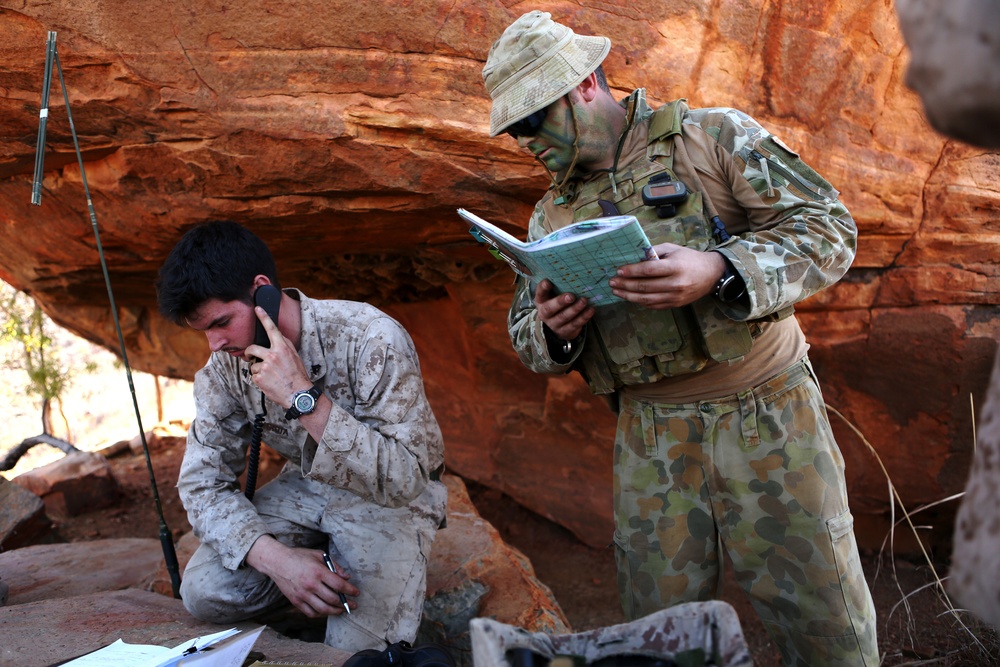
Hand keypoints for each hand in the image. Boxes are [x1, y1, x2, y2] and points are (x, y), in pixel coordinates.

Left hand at [245, 306, 310, 409]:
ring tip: (270, 376)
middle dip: (249, 352)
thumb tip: (277, 336)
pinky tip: (269, 382)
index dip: (263, 317)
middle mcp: (272, 355)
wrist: (297, 394)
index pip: (271, 329)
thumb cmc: (297, 374)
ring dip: (258, 370)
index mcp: (282, 348)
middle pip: (252, 348)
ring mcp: (264, 367)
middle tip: (250, 356)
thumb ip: (284, 345)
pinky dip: (259, 379)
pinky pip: (253, 375)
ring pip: (253, 364)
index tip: (257, 309)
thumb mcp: (294, 356)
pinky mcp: (259, 378)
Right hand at [246, 536, 357, 616]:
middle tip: (353, 604)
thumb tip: (346, 577)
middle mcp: (311, 585)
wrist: (277, 562)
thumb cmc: (299, 556)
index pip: (339, 585)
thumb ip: (334, 566)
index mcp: (318, 572)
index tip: (356, 593)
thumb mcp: (319, 555)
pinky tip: (326, 611)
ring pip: (323, 609)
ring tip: (342, 610)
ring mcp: (302, 595)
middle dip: (346, 604)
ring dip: (335, 611)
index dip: (350, 590)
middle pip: (333, 599)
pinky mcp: (295, 601)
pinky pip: (310, 613)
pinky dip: (320, 614)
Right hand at [534, 279, 594, 340]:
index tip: (548, 282)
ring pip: (564, 317)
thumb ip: (559, 285)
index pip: (539, 293)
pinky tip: (591, 310)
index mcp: (541, 301)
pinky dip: (584, 317)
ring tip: (584, 301)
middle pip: (550, 309)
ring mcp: (554, 324)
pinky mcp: (565, 332)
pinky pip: (575, 325)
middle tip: (571, 296)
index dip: (543, 288)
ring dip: (575, 309)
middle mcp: (545, 314)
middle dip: (560, 302)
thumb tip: (572, 271)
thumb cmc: (558, 303)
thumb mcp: (554, 294)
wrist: (559, 325)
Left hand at [608, 243, 725, 308]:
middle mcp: (676, 283)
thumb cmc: (689, 258)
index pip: (649, 270)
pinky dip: (640, 302)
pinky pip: (654, 305)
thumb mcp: (673, 249)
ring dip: (629, 296)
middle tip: (612, 282)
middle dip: (626, 284)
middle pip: (645, 286)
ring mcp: (676, 296)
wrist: (711, 274)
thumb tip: (634, 256)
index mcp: (675, 267)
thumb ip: (654, 251)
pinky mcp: (675, 305)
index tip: (619, 271)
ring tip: (617, 291)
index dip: (632, 271)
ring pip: (647, 299)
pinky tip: (630, 297)